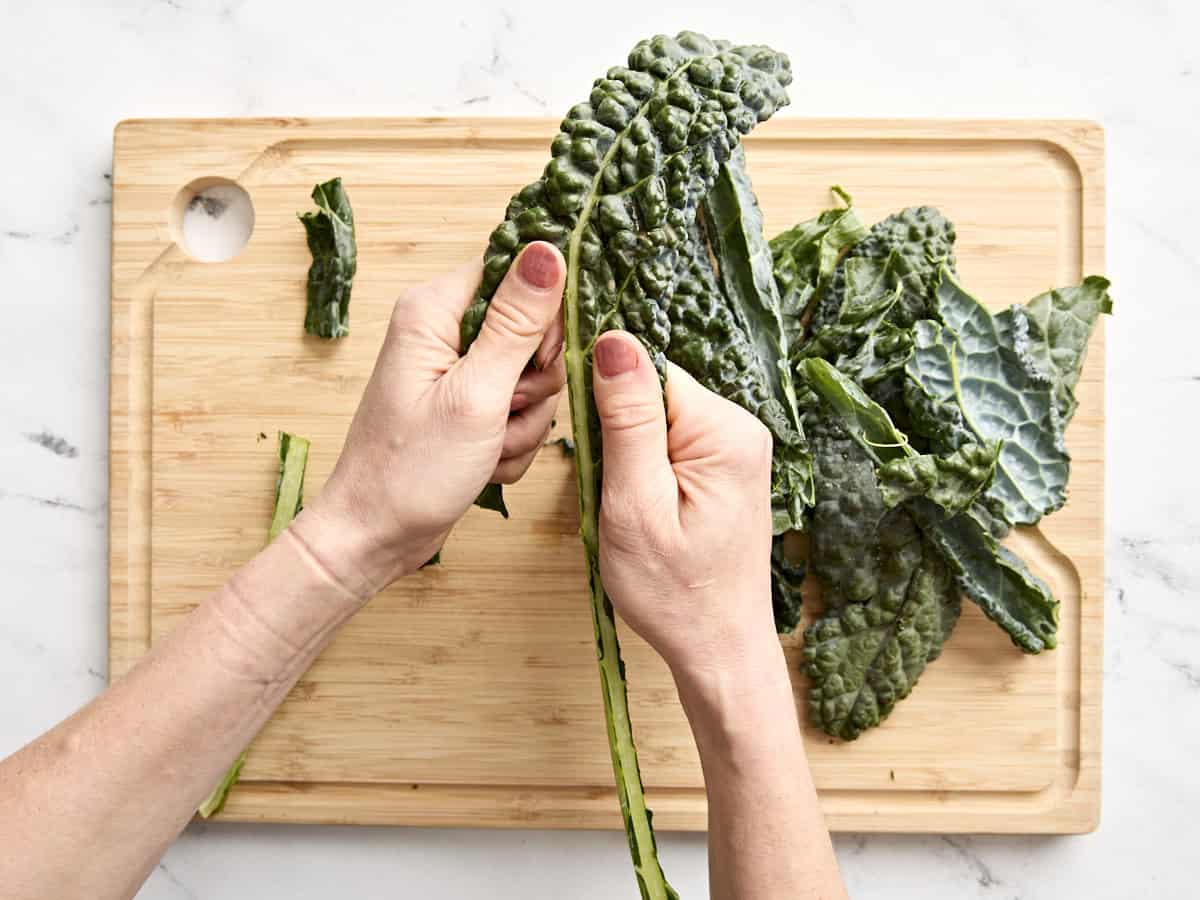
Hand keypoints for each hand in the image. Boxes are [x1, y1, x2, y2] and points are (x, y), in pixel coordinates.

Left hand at [297, 242, 566, 597]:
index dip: (541, 316)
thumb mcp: (476, 394)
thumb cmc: (410, 472)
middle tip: (502, 412)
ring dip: (523, 422)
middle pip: (533, 330)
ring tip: (486, 446)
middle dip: (533, 383)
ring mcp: (456, 372)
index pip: (516, 272)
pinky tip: (483, 462)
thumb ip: (518, 322)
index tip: (532, 360)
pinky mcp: (467, 406)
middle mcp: (443, 331)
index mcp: (434, 310)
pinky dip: (511, 442)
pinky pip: (520, 412)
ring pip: (533, 378)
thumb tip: (549, 251)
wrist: (375, 536)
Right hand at [591, 331, 776, 680]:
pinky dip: (645, 471)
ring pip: (656, 419)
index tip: (599, 456)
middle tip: (614, 494)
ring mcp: (738, 447)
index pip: (647, 372)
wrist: (718, 648)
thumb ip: (627, 420)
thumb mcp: (635, 504)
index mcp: (725, 430)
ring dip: (630, 458)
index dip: (608, 405)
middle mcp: (742, 427)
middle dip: (619, 436)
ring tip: (632, 510)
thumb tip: (615, 340)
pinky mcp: (727, 467)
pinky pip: (670, 443)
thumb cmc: (674, 592)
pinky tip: (648, 511)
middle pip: (652, 393)